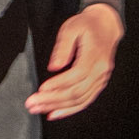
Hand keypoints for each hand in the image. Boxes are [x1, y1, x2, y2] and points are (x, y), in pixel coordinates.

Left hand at [25, 3, 123, 121]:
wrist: (106, 25)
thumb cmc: (87, 25)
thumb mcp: (71, 28)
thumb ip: (62, 47)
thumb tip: (53, 67)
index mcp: (95, 55)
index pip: (77, 75)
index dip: (58, 84)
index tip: (41, 89)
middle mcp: (101, 71)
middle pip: (77, 91)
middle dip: (53, 100)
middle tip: (32, 103)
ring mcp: (102, 79)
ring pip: (81, 100)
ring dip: (59, 107)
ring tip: (39, 109)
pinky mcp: (99, 84)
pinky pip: (85, 100)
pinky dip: (70, 109)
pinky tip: (55, 113)